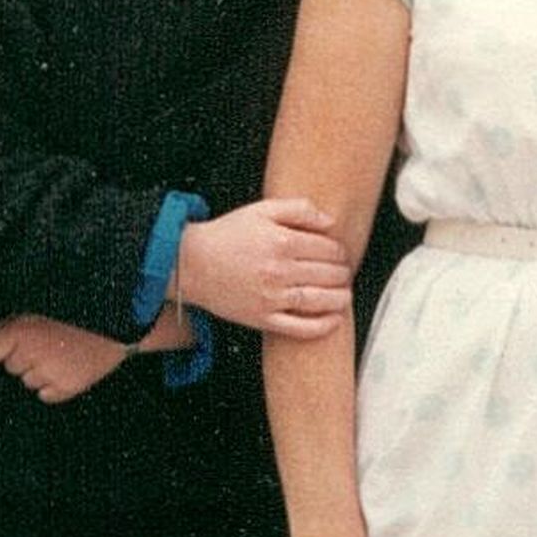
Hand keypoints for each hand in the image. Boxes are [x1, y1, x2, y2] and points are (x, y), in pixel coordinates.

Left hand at [0, 314, 127, 402]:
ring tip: (62, 354)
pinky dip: (52, 386)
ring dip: (38, 371)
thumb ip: (13, 319)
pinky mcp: (68, 387)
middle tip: (47, 342)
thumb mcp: (43, 302)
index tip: (13, 340)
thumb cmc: (83, 305)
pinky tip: (66, 369)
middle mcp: (32, 353)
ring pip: (28, 381)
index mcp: (23, 329)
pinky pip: (45, 395)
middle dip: (23, 356)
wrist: (125, 316)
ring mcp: (50, 372)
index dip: (2, 345)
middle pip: (11, 366)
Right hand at [179, 198, 352, 336]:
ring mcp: (271, 297)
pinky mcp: (263, 318)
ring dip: (340, 298)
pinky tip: (335, 319)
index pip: (328, 249)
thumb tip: (330, 221)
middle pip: (328, 274)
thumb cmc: (227, 235)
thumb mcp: (262, 210)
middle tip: (343, 272)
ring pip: (320, 300)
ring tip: (345, 294)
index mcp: (282, 242)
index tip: (339, 253)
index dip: (339, 251)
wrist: (190, 263)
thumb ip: (299, 209)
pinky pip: (300, 327)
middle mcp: (279, 271)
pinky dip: (322, 326)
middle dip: (342, 273)